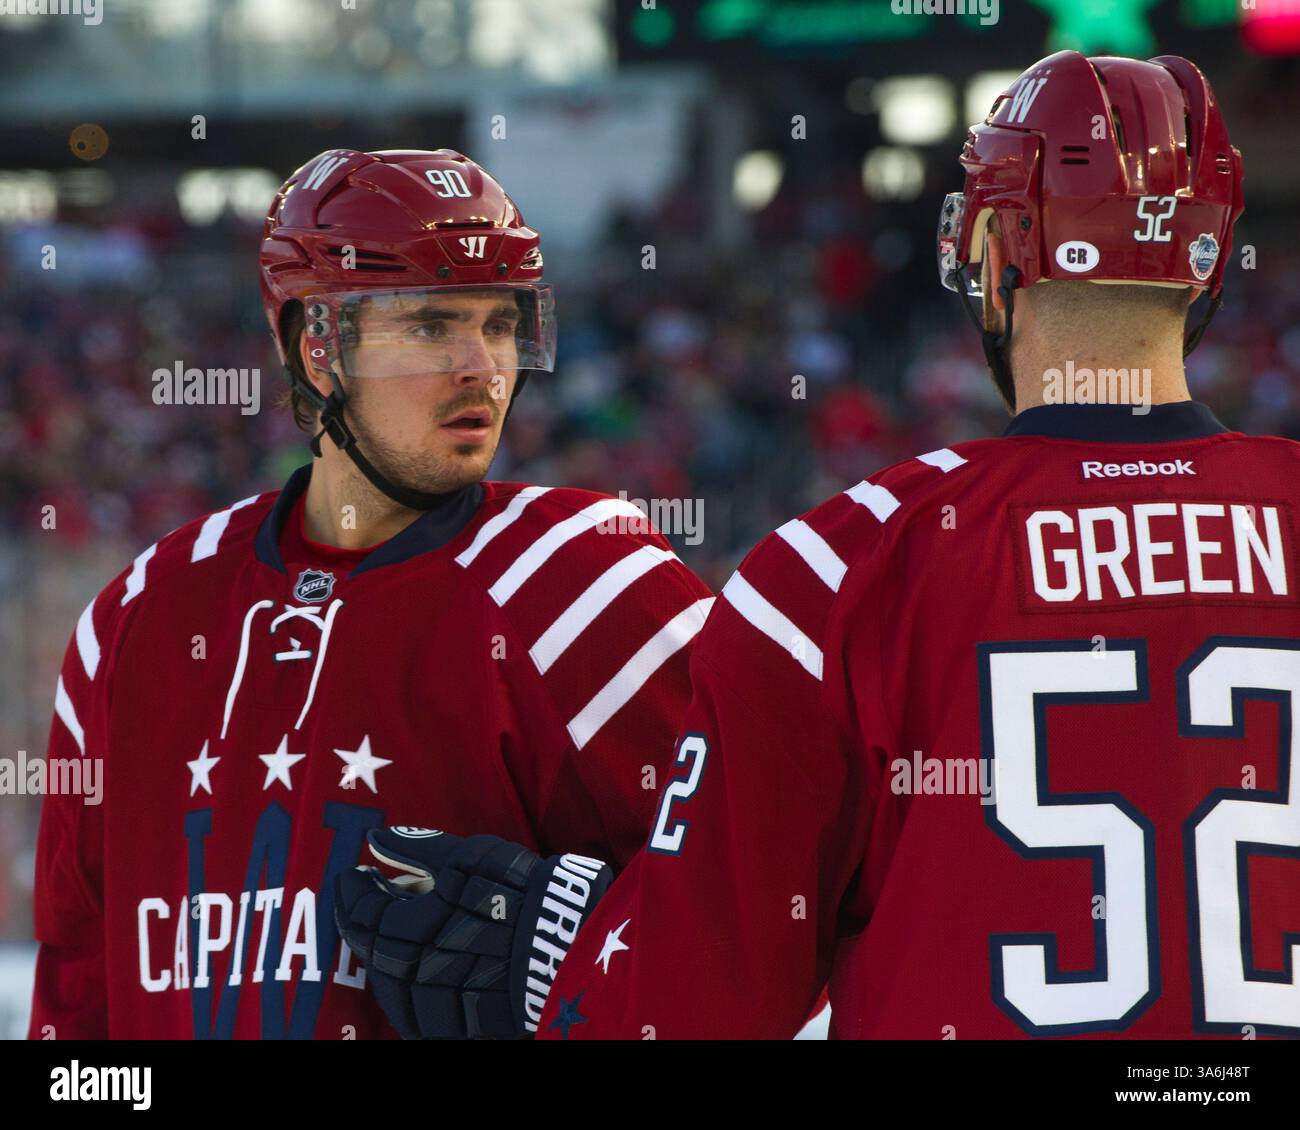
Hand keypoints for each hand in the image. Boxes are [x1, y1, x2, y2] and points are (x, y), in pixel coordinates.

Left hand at [334, 827, 610, 1038]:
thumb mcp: (467, 856)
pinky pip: (420, 1013)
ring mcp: (437, 1006)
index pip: (364, 911)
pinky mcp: (460, 1027)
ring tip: (387, 933)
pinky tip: (414, 971)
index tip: (352, 873)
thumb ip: (417, 850)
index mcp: (409, 930)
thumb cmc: (515, 891)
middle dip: (362, 920)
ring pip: (391, 987)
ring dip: (383, 957)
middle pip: (373, 950)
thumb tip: (376, 840)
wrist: (567, 940)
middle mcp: (414, 974)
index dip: (354, 890)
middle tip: (362, 897)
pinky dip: (408, 989)